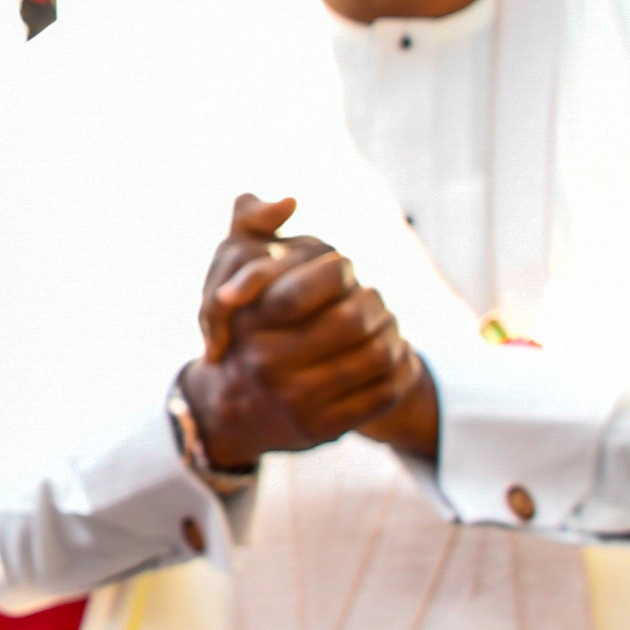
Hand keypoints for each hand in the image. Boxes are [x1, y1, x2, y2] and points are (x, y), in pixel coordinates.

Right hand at [178, 194, 434, 465]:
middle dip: (375, 304)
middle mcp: (269, 365)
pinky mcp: (324, 431)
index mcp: (251, 324)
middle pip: (353, 320)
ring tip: (391, 326)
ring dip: (393, 335)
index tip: (346, 270)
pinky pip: (383, 394)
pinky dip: (401, 371)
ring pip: (375, 357)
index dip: (342, 273)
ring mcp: (298, 402)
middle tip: (378, 300)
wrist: (229, 412)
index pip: (319, 284)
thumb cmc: (243, 328)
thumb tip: (289, 199)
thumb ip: (250, 221)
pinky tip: (398, 357)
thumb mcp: (229, 271)